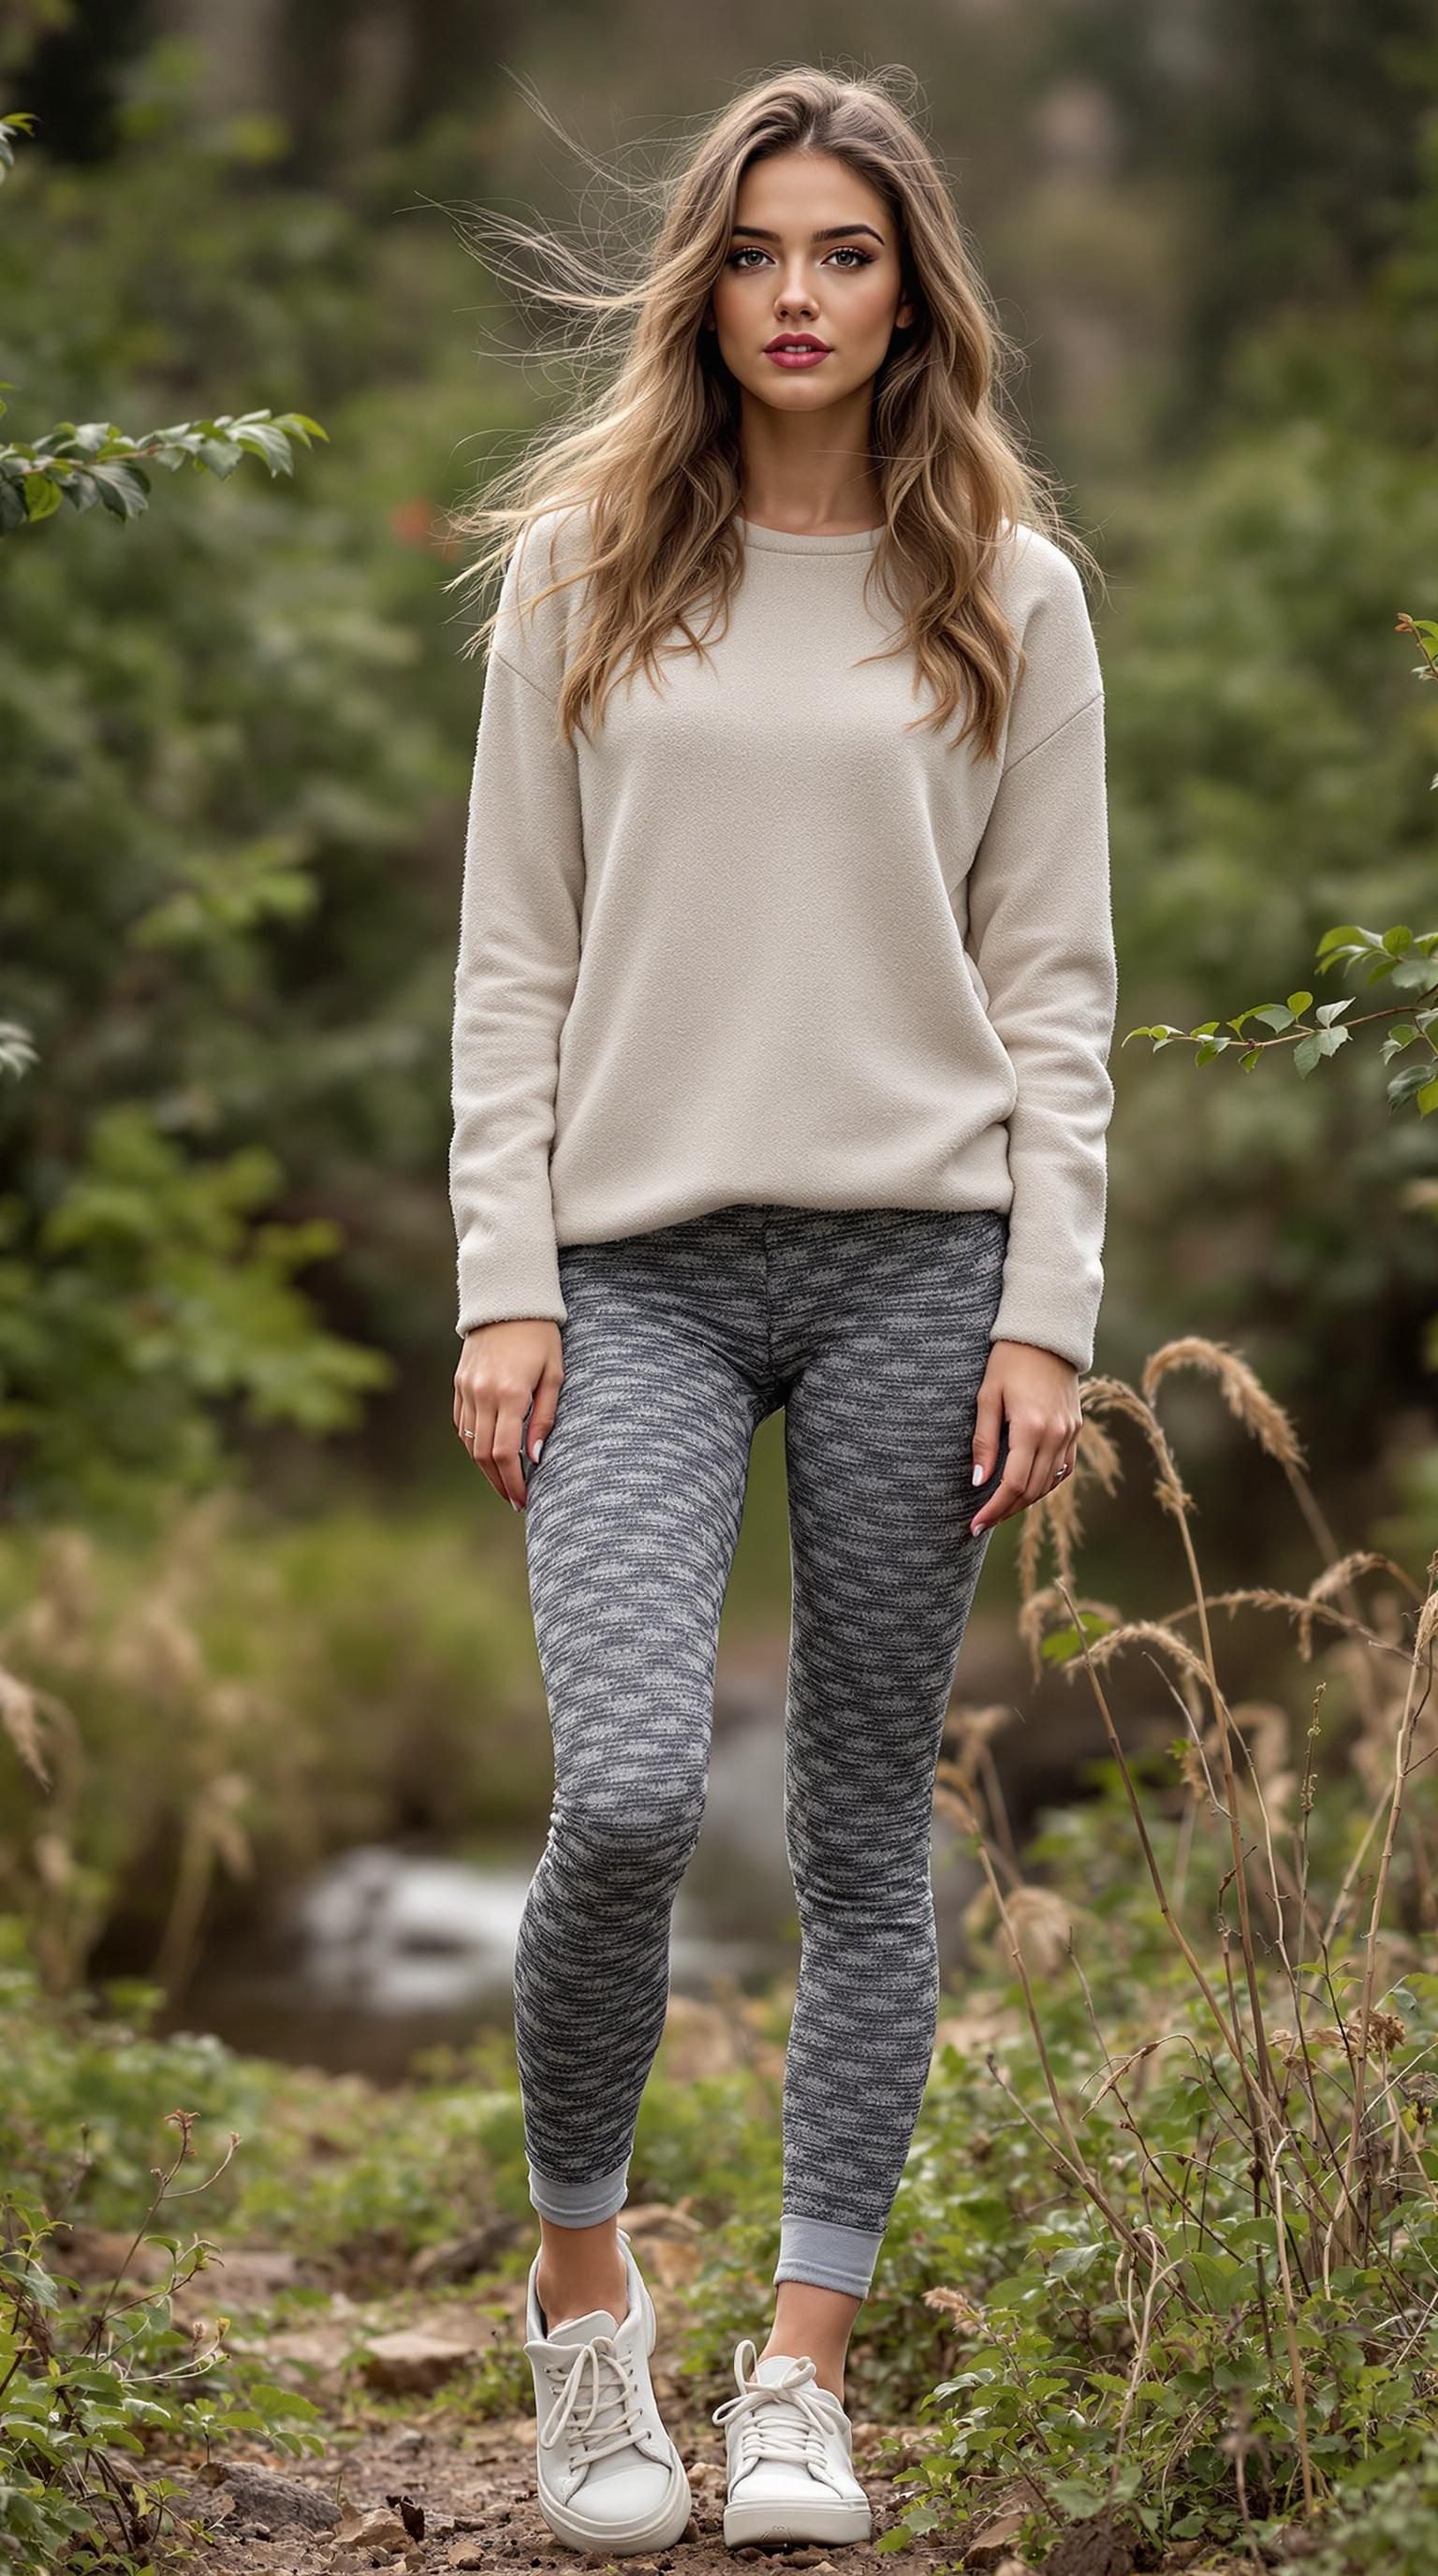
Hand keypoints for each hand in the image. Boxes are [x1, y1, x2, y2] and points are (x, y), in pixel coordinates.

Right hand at [454, 1319, 562, 1509]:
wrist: (507, 1300)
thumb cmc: (541, 1337)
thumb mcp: (554, 1375)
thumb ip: (544, 1418)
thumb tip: (535, 1458)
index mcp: (509, 1394)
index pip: (504, 1452)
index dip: (513, 1481)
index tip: (523, 1498)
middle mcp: (482, 1394)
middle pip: (483, 1454)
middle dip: (499, 1482)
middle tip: (515, 1499)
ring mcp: (466, 1388)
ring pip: (469, 1441)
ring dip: (485, 1467)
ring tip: (504, 1482)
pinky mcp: (459, 1383)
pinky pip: (462, 1424)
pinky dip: (473, 1443)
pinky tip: (488, 1454)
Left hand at [970, 1340, 1080, 1532]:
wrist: (1046, 1336)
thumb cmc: (1008, 1361)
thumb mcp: (987, 1397)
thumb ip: (983, 1441)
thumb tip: (978, 1481)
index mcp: (1031, 1427)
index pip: (1014, 1484)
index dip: (994, 1509)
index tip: (975, 1524)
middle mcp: (1056, 1435)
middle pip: (1033, 1491)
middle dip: (1006, 1511)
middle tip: (982, 1522)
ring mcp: (1070, 1433)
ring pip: (1050, 1483)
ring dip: (1025, 1501)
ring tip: (999, 1508)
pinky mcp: (1075, 1428)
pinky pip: (1063, 1469)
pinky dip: (1045, 1483)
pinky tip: (1026, 1487)